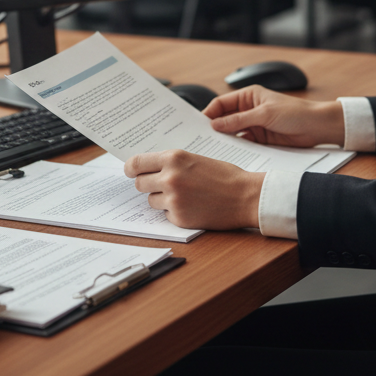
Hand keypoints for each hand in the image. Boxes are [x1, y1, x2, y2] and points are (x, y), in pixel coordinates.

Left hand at [124, 150, 262, 229]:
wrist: (246, 196)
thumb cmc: (224, 175)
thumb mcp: (195, 159)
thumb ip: (171, 163)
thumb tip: (148, 167)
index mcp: (173, 158)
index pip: (136, 163)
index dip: (130, 169)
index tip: (130, 171)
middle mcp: (169, 177)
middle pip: (139, 183)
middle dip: (148, 185)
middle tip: (161, 185)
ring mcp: (173, 199)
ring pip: (151, 200)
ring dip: (162, 199)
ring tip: (184, 195)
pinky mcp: (179, 218)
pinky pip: (165, 215)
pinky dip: (174, 212)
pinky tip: (192, 206)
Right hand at [203, 87, 343, 146]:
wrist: (317, 127)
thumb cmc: (295, 112)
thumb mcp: (264, 114)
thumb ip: (239, 120)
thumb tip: (216, 124)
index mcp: (248, 96)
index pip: (221, 104)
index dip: (209, 113)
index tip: (198, 124)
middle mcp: (248, 110)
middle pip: (225, 119)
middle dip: (214, 128)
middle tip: (201, 138)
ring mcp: (253, 125)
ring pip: (232, 133)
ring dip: (224, 140)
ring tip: (212, 149)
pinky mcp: (260, 140)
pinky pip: (243, 144)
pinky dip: (236, 149)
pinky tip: (229, 155)